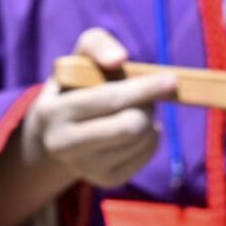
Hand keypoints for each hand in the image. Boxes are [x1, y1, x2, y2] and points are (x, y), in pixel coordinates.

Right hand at [20, 27, 173, 189]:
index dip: (145, 88)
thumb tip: (120, 59)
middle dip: (147, 105)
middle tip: (146, 95)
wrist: (59, 130)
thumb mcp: (80, 57)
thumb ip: (98, 45)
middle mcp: (63, 146)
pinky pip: (147, 154)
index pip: (111, 100)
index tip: (171, 80)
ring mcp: (84, 168)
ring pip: (142, 139)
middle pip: (131, 126)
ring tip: (134, 109)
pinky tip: (134, 129)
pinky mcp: (106, 181)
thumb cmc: (77, 84)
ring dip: (149, 118)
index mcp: (54, 112)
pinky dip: (151, 135)